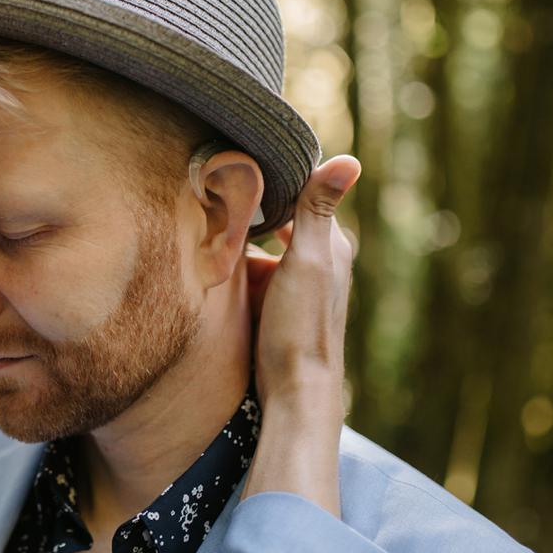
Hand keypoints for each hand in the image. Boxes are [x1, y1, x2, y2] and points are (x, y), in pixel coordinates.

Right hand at [241, 155, 360, 517]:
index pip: (302, 196)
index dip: (273, 181)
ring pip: (259, 252)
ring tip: (202, 229)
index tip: (240, 163)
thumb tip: (350, 159)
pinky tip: (210, 272)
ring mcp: (294, 288)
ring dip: (236, 245)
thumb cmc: (303, 327)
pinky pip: (250, 278)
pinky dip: (233, 273)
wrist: (295, 394)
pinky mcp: (274, 309)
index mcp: (331, 246)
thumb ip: (319, 210)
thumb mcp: (309, 261)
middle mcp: (317, 264)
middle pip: (277, 224)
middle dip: (249, 213)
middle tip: (211, 193)